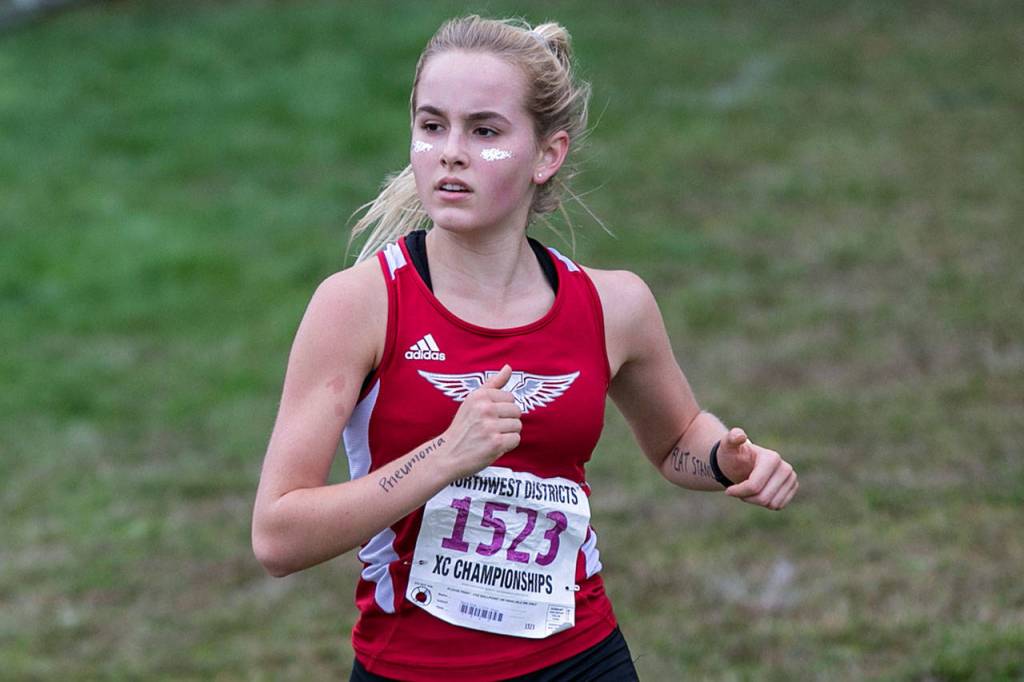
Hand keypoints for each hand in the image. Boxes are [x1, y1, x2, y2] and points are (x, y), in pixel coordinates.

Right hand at [440, 364, 522, 478]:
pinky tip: (493, 446)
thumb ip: (493, 384)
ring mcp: (490, 426)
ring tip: (491, 437)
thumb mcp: (472, 401)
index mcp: (479, 395)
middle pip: (517, 411)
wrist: (447, 454)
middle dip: (507, 421)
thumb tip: (508, 367)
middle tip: (490, 429)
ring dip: (507, 434)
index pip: (510, 397)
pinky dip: (507, 445)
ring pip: (517, 426)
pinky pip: (516, 439)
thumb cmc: (462, 428)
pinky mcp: (496, 442)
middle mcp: (485, 408)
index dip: (502, 410)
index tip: (488, 417)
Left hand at [718, 428, 797, 509]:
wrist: (741, 462)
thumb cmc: (732, 455)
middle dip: (747, 497)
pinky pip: (779, 506)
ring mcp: (791, 478)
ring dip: (756, 501)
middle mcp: (786, 468)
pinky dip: (766, 504)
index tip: (728, 490)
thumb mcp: (727, 446)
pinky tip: (759, 492)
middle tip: (739, 489)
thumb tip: (739, 436)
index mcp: (772, 458)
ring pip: (772, 504)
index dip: (738, 491)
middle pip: (764, 498)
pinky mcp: (793, 487)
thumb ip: (730, 438)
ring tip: (749, 489)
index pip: (754, 486)